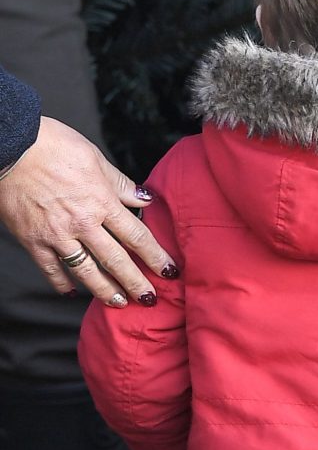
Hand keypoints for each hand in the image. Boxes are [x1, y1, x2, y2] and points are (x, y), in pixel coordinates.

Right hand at [0, 117, 173, 303]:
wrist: (11, 146)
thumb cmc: (54, 146)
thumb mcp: (95, 159)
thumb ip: (120, 184)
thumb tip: (145, 199)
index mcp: (101, 202)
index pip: (137, 236)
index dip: (156, 256)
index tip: (170, 271)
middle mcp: (82, 223)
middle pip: (115, 260)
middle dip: (135, 283)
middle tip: (149, 299)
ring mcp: (56, 235)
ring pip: (85, 271)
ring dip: (104, 290)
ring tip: (119, 303)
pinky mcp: (32, 240)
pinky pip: (50, 268)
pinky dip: (61, 283)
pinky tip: (72, 292)